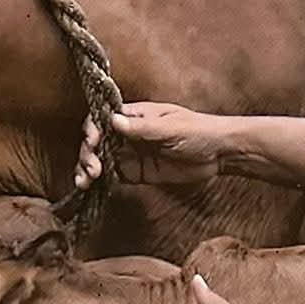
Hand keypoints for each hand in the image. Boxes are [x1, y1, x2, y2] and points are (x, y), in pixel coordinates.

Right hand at [76, 102, 226, 189]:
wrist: (220, 154)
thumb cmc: (199, 131)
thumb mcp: (171, 128)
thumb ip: (142, 128)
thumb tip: (113, 121)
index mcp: (136, 116)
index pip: (103, 119)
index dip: (93, 130)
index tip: (92, 143)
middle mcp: (129, 133)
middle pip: (98, 141)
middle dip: (88, 154)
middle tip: (92, 169)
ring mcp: (132, 153)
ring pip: (101, 159)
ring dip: (88, 168)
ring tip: (84, 182)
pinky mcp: (137, 172)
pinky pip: (113, 175)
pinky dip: (100, 181)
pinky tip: (90, 188)